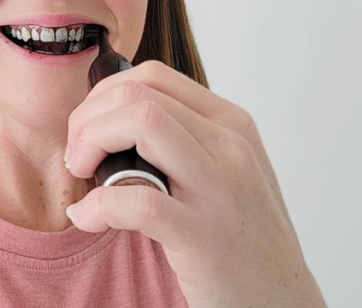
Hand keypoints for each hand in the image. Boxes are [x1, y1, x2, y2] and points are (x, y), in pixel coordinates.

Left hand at [65, 61, 325, 306]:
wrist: (282, 300)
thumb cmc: (244, 238)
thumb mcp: (227, 172)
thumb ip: (184, 140)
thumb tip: (114, 116)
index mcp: (232, 125)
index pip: (153, 76)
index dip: (103, 96)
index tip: (88, 130)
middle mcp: (230, 146)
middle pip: (137, 94)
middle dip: (87, 120)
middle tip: (78, 157)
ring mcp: (220, 188)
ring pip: (139, 123)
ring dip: (89, 145)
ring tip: (83, 176)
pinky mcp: (204, 235)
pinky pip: (135, 199)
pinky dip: (97, 205)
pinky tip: (87, 218)